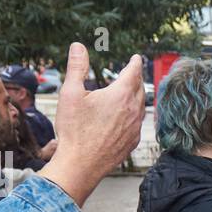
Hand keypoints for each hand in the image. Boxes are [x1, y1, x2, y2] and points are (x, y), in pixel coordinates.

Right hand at [37, 43, 144, 206]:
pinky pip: (137, 124)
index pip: (133, 72)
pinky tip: (128, 118)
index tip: (136, 58)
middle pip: (139, 89)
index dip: (135, 63)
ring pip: (140, 107)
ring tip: (132, 93)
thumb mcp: (71, 93)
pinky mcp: (132, 142)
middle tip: (134, 73)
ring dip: (137, 97)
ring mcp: (135, 128)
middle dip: (136, 79)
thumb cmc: (74, 130)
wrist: (81, 165)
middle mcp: (133, 110)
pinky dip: (134, 115)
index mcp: (120, 95)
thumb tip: (78, 46)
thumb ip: (77, 67)